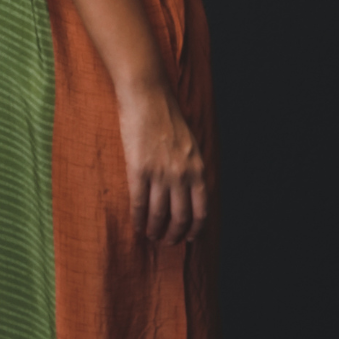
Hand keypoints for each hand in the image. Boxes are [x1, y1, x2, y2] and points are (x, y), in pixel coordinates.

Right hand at [117, 80, 207, 244]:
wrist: (147, 97)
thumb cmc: (167, 117)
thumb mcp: (190, 144)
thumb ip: (192, 168)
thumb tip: (189, 192)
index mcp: (198, 168)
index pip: (201, 210)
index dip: (195, 228)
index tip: (189, 238)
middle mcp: (182, 174)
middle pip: (180, 217)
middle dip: (174, 235)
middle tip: (168, 241)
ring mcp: (160, 173)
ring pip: (159, 214)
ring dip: (155, 229)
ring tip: (151, 235)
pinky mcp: (138, 170)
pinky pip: (139, 203)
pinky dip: (138, 219)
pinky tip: (137, 225)